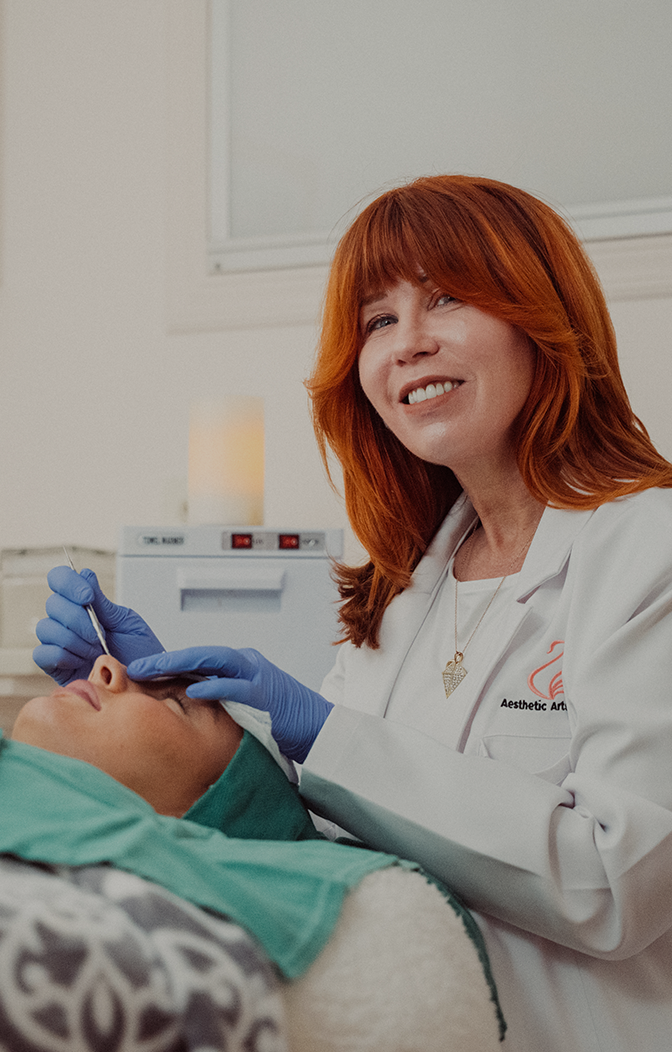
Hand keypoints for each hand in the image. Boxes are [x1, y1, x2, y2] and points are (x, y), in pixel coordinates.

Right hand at [33, 566, 163, 684]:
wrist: (146, 685)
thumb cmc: (140, 654)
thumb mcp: (126, 622)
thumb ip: (103, 602)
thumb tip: (84, 574)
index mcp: (86, 606)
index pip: (61, 580)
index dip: (69, 583)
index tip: (88, 596)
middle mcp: (69, 622)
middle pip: (53, 604)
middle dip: (78, 618)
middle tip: (100, 634)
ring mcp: (61, 644)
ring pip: (46, 628)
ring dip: (74, 639)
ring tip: (96, 650)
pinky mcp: (56, 667)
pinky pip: (42, 654)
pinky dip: (63, 655)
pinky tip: (82, 661)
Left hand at [128, 646, 332, 761]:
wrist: (321, 731)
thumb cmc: (284, 723)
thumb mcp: (247, 706)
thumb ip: (223, 701)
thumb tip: (190, 707)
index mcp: (241, 667)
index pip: (199, 660)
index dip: (168, 664)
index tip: (140, 670)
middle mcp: (247, 665)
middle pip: (200, 655)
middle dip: (166, 660)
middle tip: (135, 667)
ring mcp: (257, 677)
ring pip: (213, 661)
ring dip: (180, 664)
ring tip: (152, 670)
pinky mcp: (266, 696)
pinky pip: (236, 688)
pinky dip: (214, 687)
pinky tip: (192, 690)